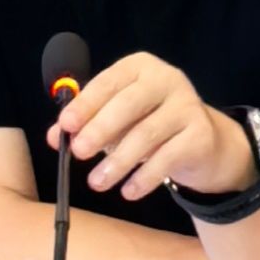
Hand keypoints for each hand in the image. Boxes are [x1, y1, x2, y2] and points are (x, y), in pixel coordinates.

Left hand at [48, 52, 257, 201]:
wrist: (204, 141)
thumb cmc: (150, 123)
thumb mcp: (117, 119)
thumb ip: (86, 124)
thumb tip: (56, 137)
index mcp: (140, 67)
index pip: (109, 81)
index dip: (86, 103)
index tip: (65, 125)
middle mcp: (166, 79)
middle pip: (129, 104)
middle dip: (100, 128)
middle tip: (78, 151)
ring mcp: (187, 106)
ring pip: (146, 134)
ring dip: (118, 161)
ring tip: (97, 182)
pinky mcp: (201, 134)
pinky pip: (167, 157)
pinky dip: (144, 177)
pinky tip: (128, 191)